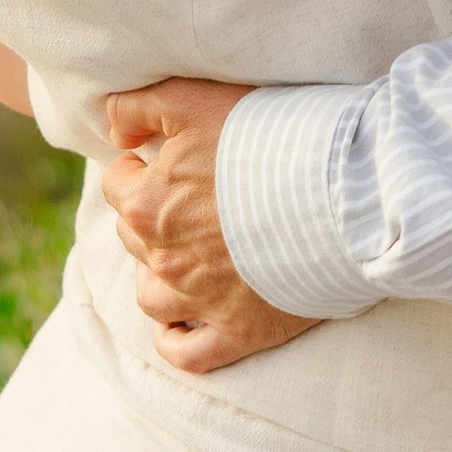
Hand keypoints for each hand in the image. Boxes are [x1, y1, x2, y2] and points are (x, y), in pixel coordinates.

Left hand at [99, 78, 320, 373]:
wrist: (338, 193)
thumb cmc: (267, 140)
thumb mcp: (192, 99)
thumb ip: (138, 106)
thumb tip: (113, 130)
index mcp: (147, 205)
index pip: (117, 184)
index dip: (138, 166)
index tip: (166, 158)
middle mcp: (164, 259)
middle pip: (134, 238)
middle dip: (152, 216)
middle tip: (191, 198)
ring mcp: (199, 302)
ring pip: (151, 298)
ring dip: (158, 275)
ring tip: (187, 253)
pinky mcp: (238, 332)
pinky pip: (186, 353)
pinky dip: (176, 339)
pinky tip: (184, 320)